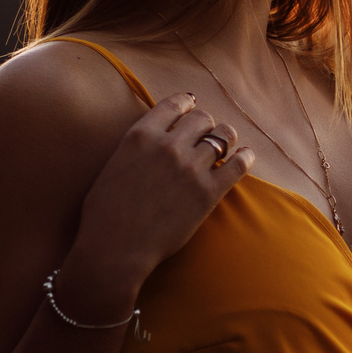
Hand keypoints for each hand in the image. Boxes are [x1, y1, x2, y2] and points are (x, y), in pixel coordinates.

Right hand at [62, 94, 253, 314]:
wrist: (116, 248)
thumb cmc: (105, 214)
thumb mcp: (114, 165)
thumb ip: (137, 147)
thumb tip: (151, 139)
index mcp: (140, 136)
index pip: (174, 104)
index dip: (188, 104)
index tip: (193, 107)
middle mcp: (168, 146)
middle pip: (203, 119)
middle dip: (206, 125)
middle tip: (206, 136)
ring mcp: (190, 168)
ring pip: (224, 137)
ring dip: (226, 140)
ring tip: (226, 147)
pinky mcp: (208, 192)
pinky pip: (239, 164)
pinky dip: (246, 157)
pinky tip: (246, 157)